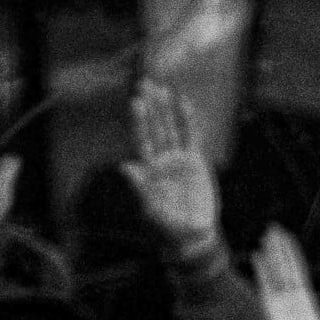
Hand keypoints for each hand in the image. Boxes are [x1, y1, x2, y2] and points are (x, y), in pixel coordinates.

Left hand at [121, 80, 221, 255]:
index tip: (137, 101)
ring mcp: (178, 160)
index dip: (139, 121)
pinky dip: (188, 121)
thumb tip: (124, 166)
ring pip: (171, 128)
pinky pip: (191, 137)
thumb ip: (140, 187)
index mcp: (148, 170)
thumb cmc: (169, 227)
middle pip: (155, 128)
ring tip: (162, 88)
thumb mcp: (152, 210)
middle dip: (151, 107)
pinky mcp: (196, 162)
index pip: (142, 140)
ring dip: (167, 109)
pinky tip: (184, 104)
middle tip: (146, 84)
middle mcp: (161, 161)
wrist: (193, 235)